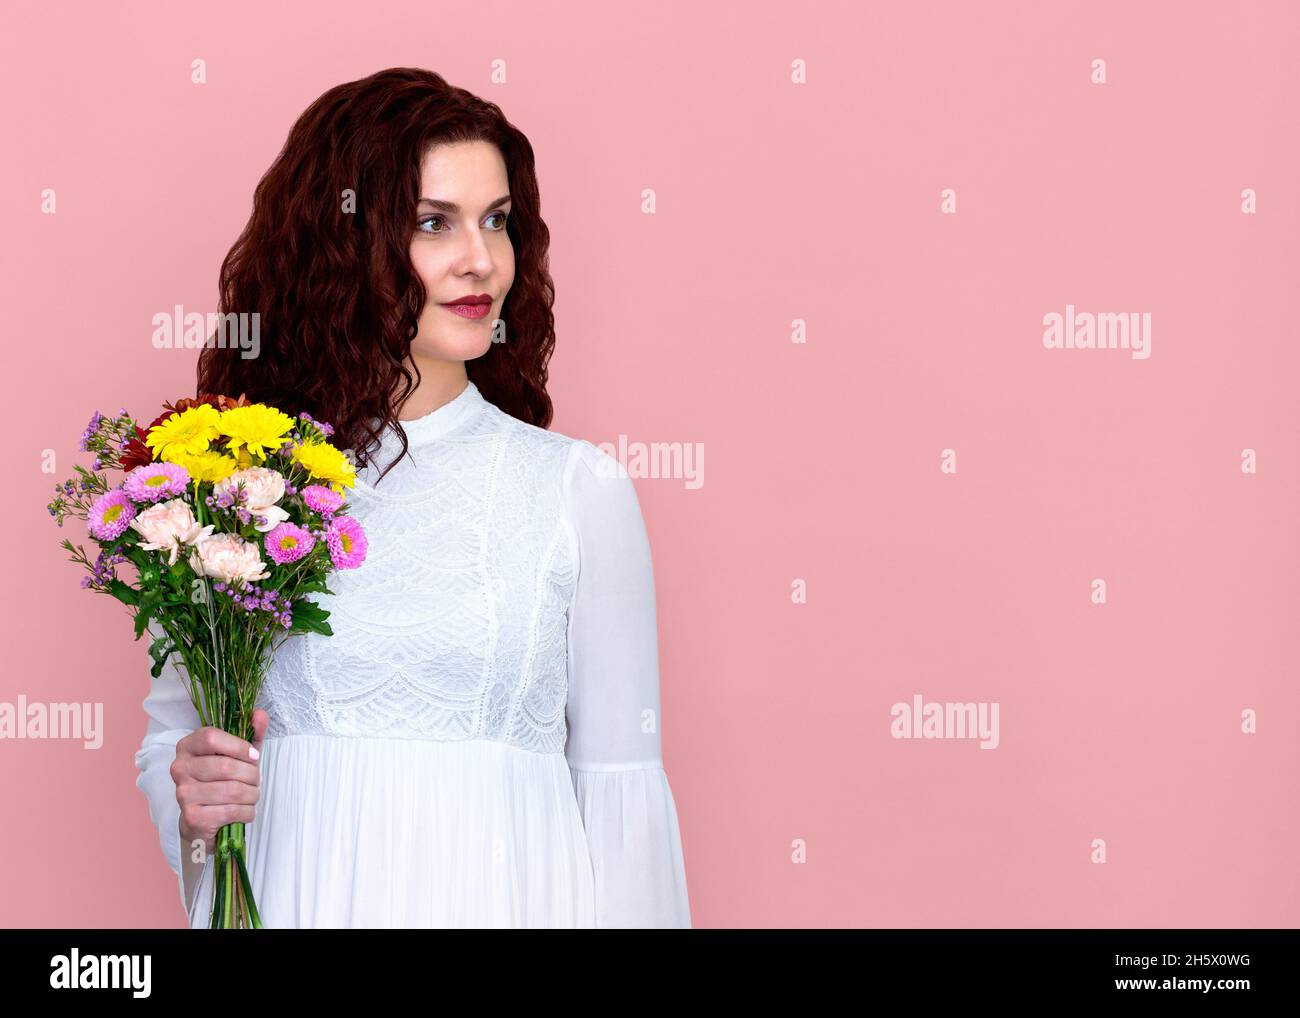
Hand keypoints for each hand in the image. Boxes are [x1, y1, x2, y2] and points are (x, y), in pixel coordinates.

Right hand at [173, 709, 267, 858]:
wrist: (201, 819)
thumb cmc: (221, 780)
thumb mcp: (238, 754)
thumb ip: (251, 733)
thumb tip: (260, 714)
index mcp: (187, 747)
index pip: (211, 738)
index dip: (239, 746)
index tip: (254, 756)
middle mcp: (180, 768)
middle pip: (225, 766)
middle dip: (251, 774)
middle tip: (256, 780)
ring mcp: (183, 793)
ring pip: (232, 790)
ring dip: (252, 794)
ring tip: (252, 794)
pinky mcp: (192, 817)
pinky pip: (231, 810)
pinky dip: (248, 811)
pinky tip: (246, 810)